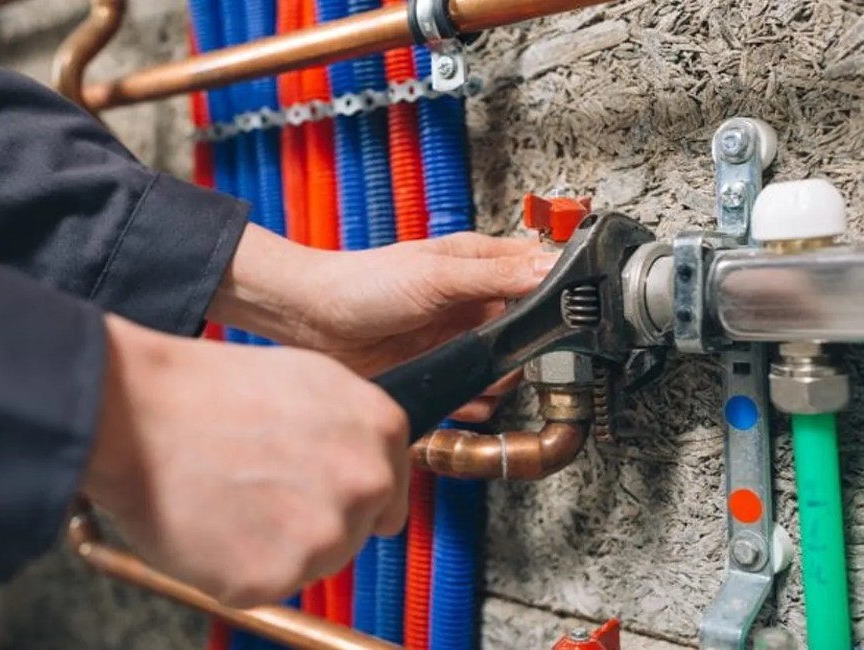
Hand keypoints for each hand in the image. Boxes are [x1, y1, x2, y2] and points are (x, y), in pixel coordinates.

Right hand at [83, 314, 408, 607]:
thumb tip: (369, 459)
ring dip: (277, 545)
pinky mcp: (275, 577)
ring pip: (313, 563)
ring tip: (232, 498)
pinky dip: (237, 567)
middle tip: (260, 490)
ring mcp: (323, 534)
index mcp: (380, 429)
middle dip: (314, 521)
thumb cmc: (211, 390)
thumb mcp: (309, 377)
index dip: (347, 494)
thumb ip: (354, 425)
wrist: (137, 414)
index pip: (390, 494)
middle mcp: (365, 483)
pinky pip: (264, 586)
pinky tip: (214, 524)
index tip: (315, 489)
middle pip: (354, 533)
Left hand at [208, 225, 556, 420]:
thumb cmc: (361, 284)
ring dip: (492, 383)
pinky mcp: (440, 371)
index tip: (553, 320)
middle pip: (530, 336)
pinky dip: (470, 402)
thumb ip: (497, 276)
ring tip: (467, 375)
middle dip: (519, 354)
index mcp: (480, 265)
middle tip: (497, 355)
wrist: (311, 321)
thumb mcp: (435, 275)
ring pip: (505, 372)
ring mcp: (458, 340)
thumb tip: (552, 269)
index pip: (540, 277)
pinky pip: (475, 396)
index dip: (555, 299)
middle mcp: (474, 303)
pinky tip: (451, 394)